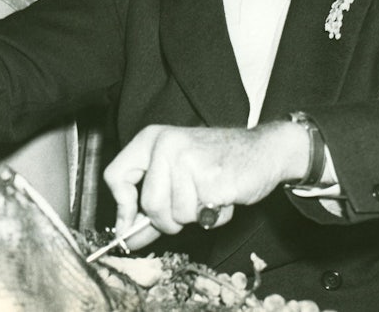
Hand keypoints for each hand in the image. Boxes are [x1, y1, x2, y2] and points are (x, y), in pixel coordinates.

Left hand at [103, 122, 306, 249]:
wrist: (263, 150)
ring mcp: (189, 159)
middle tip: (188, 208)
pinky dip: (214, 217)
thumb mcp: (176, 176)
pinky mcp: (212, 177)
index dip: (121, 207)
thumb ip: (148, 208)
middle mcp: (167, 144)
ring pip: (176, 214)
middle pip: (150, 204)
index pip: (115, 176)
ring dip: (195, 216)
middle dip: (168, 220)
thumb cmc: (216, 163)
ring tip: (209, 195)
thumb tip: (126, 238)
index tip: (129, 224)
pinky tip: (222, 197)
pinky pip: (202, 216)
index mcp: (152, 139)